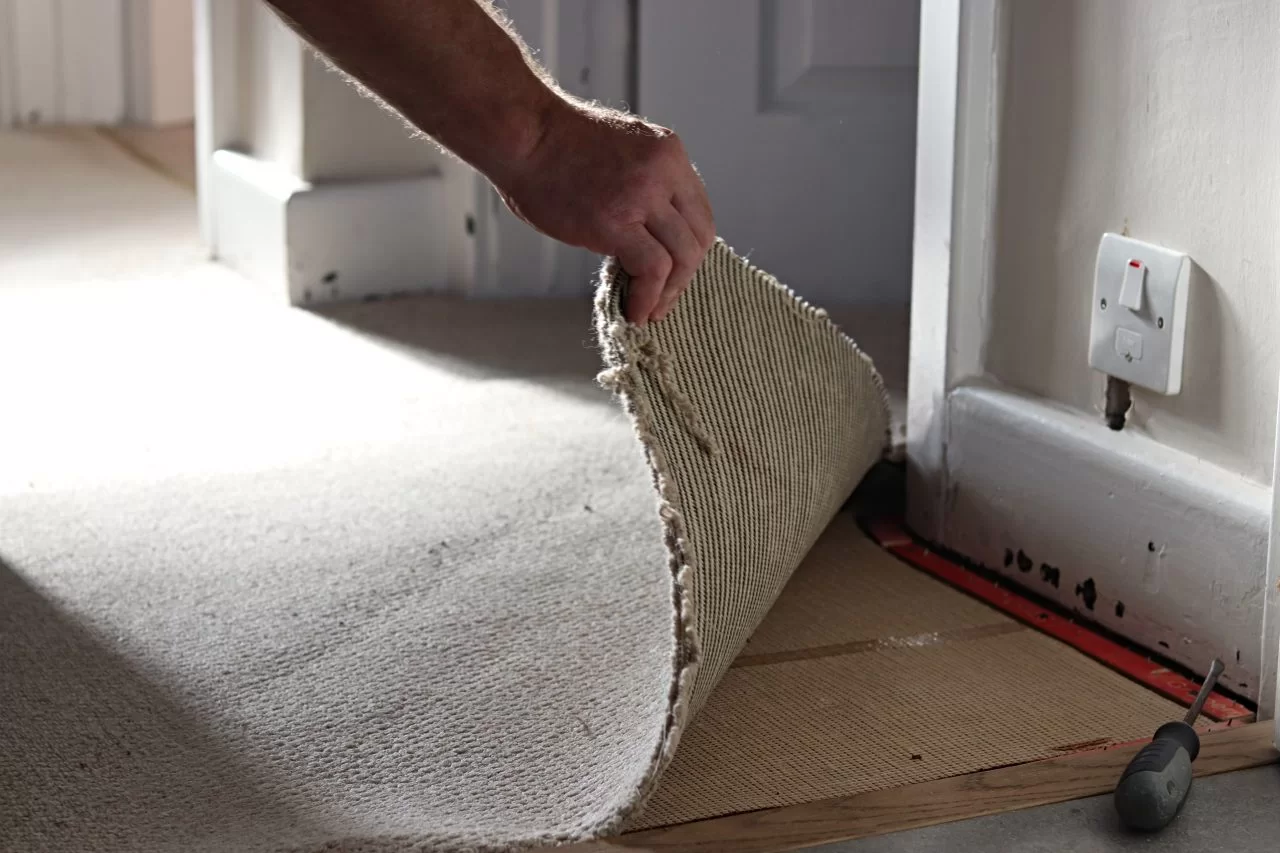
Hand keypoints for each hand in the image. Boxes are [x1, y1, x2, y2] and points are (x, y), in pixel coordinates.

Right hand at [490, 103, 715, 324]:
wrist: (522, 134)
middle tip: (666, 300)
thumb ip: (643, 183)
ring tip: (650, 312)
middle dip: (685, 276)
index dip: (690, 247)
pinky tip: (636, 311)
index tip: (675, 271)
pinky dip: (648, 297)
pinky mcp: (616, 223)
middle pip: (698, 237)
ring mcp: (642, 196)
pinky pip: (652, 269)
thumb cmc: (555, 144)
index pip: (698, 211)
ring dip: (669, 293)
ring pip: (682, 257)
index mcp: (667, 152)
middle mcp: (663, 172)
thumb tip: (647, 230)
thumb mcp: (620, 150)